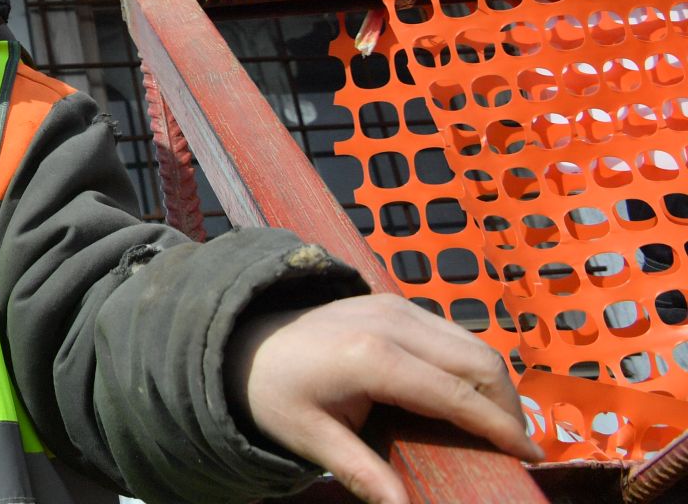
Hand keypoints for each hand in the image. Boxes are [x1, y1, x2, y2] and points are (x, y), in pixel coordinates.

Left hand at [229, 293, 540, 503]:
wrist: (243, 340)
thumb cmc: (275, 393)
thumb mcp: (310, 439)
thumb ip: (362, 473)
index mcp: (372, 358)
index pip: (456, 396)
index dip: (500, 428)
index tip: (533, 457)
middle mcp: (391, 323)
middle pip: (478, 362)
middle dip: (509, 407)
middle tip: (519, 448)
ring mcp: (394, 306)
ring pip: (472, 342)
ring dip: (496, 384)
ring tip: (503, 428)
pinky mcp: (394, 302)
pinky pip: (452, 332)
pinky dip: (473, 364)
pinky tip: (471, 398)